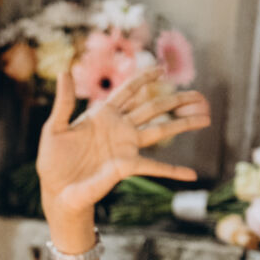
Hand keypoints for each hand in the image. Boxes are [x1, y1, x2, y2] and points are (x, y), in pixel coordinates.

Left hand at [37, 67, 209, 226]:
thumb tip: (64, 72)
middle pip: (153, 108)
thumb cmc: (53, 160)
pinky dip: (174, 171)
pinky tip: (192, 175)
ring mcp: (126, 147)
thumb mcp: (55, 128)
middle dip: (177, 100)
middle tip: (200, 95)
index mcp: (103, 115)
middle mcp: (120, 128)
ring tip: (206, 118)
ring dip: (184, 124)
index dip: (144, 79)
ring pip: (160, 130)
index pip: (128, 91)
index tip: (161, 69)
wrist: (57, 190)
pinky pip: (154, 167)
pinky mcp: (126, 167)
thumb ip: (64, 102)